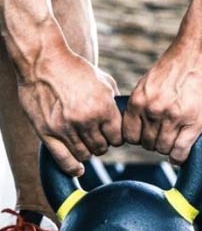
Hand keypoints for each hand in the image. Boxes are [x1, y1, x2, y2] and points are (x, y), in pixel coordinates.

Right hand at [17, 49, 120, 176]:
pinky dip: (72, 167)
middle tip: (96, 135)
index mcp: (103, 108)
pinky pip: (63, 159)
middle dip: (102, 143)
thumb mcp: (105, 82)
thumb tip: (128, 117)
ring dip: (87, 150)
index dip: (116, 137)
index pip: (118, 138)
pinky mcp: (47, 132)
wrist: (43, 61)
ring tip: (84, 141)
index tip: (111, 133)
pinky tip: (78, 169)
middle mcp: (86, 120)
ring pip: (85, 154)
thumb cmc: (76, 69)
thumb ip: (116, 103)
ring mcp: (65, 128)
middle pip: (102, 148)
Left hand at [123, 41, 201, 163]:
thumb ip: (145, 102)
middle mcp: (153, 111)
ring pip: (164, 148)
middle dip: (155, 143)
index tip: (147, 135)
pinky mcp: (194, 123)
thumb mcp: (151, 81)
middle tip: (165, 137)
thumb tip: (141, 123)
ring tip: (175, 141)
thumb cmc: (178, 64)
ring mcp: (173, 118)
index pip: (129, 135)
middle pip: (147, 144)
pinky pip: (180, 151)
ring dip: (169, 148)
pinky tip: (180, 155)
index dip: (139, 137)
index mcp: (139, 100)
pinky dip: (179, 157)